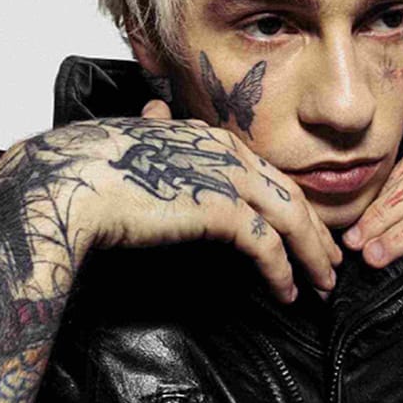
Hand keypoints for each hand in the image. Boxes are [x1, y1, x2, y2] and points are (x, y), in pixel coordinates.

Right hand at [25, 102, 340, 303]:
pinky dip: (282, 271)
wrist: (72, 181)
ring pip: (290, 218)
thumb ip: (155, 129)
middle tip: (331, 263)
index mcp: (209, 136)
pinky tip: (287, 293)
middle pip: (288, 194)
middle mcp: (226, 150)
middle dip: (314, 231)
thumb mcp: (133, 138)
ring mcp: (227, 177)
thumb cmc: (92, 165)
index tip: (306, 230)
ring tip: (323, 285)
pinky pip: (266, 245)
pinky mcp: (221, 209)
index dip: (291, 204)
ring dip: (311, 255)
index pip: (266, 173)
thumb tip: (156, 110)